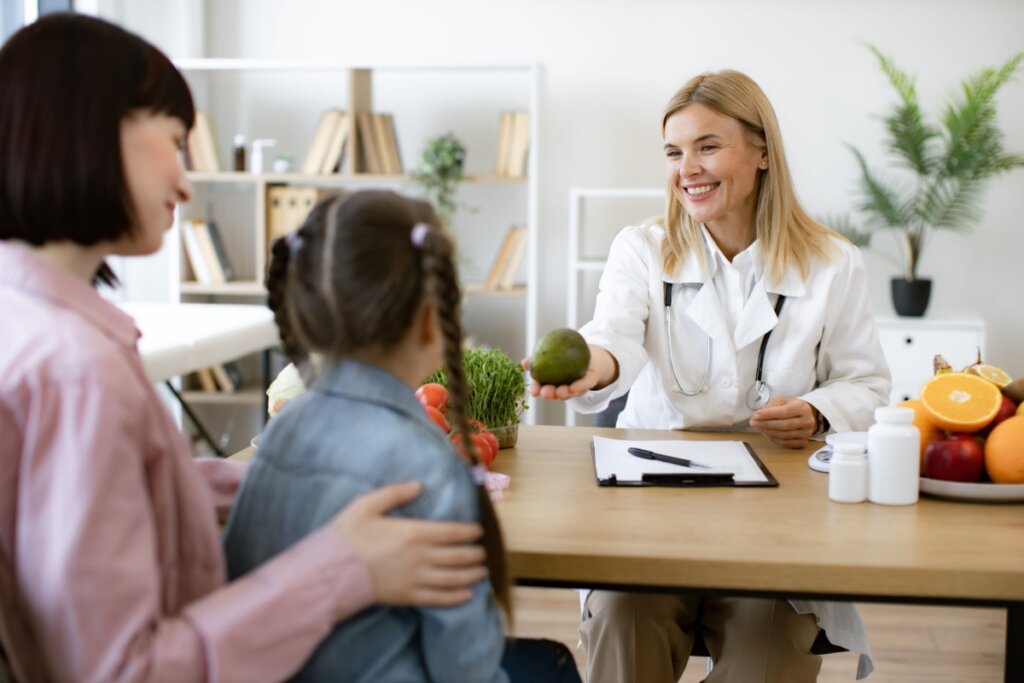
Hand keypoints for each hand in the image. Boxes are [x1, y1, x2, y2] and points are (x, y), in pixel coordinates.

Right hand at [332, 481, 486, 608]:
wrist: (330, 572)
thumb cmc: (348, 535)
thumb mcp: (368, 504)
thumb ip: (395, 492)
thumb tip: (418, 484)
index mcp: (413, 532)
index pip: (452, 532)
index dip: (470, 532)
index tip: (478, 531)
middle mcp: (420, 557)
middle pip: (458, 556)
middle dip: (475, 554)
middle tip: (483, 552)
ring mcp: (415, 579)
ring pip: (453, 578)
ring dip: (471, 575)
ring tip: (482, 572)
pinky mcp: (408, 597)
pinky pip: (438, 599)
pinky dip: (456, 597)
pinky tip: (467, 595)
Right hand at [521, 345, 618, 400]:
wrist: (590, 356)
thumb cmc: (565, 356)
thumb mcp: (549, 355)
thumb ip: (536, 359)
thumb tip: (523, 363)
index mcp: (552, 382)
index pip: (542, 387)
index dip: (537, 390)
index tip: (534, 392)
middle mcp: (564, 387)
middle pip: (555, 393)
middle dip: (550, 394)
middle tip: (545, 393)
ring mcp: (577, 386)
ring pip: (570, 391)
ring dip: (564, 393)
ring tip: (560, 392)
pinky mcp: (589, 381)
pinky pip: (584, 384)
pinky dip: (579, 387)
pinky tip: (574, 387)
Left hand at [749, 396, 817, 447]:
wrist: (803, 415)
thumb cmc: (790, 407)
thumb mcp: (781, 400)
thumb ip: (771, 406)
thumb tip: (758, 415)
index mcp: (802, 407)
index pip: (785, 412)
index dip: (769, 414)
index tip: (756, 415)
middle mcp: (807, 421)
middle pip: (784, 425)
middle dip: (766, 424)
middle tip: (753, 422)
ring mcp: (806, 433)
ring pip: (784, 435)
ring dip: (767, 432)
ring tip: (758, 427)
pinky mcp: (803, 442)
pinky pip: (785, 443)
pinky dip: (773, 439)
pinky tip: (766, 433)